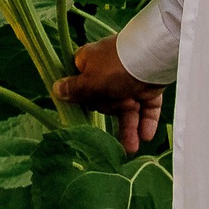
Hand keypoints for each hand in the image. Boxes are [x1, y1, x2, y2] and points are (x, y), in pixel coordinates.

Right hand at [54, 37, 165, 155]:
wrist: (152, 59)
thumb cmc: (115, 69)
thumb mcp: (90, 81)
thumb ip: (74, 90)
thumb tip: (55, 89)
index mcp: (90, 64)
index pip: (81, 82)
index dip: (83, 97)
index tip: (84, 107)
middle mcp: (109, 73)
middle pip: (104, 100)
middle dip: (111, 109)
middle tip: (118, 105)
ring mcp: (130, 81)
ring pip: (126, 109)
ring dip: (128, 129)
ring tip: (130, 149)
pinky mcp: (148, 87)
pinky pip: (145, 108)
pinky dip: (145, 122)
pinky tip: (145, 137)